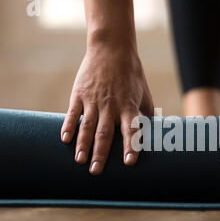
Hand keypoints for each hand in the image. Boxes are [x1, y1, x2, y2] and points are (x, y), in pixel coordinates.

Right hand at [61, 45, 153, 174]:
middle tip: (96, 172)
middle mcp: (111, 105)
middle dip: (100, 154)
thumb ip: (147, 114)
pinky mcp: (79, 94)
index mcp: (129, 106)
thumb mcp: (144, 93)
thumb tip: (154, 134)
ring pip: (87, 126)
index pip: (131, 130)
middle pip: (105, 134)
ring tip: (80, 161)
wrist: (111, 48)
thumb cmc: (131, 74)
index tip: (129, 163)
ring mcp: (94, 100)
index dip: (130, 146)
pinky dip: (69, 126)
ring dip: (83, 145)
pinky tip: (65, 140)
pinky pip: (73, 113)